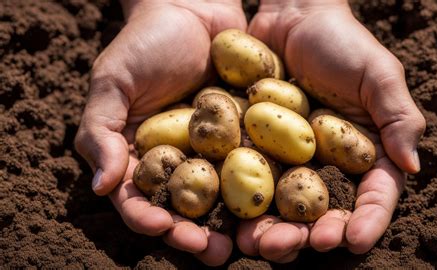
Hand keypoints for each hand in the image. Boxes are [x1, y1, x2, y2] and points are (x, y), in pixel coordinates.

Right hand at [74, 0, 245, 265]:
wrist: (193, 8)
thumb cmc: (146, 42)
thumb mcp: (113, 81)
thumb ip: (101, 131)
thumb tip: (104, 187)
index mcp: (141, 156)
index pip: (140, 200)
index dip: (149, 219)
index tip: (164, 228)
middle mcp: (179, 162)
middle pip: (185, 211)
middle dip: (196, 235)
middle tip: (216, 253)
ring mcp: (215, 154)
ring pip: (224, 200)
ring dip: (234, 226)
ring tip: (249, 244)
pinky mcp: (248, 139)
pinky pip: (257, 168)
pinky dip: (265, 190)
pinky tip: (279, 208)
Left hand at [237, 0, 424, 261]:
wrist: (289, 18)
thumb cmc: (339, 42)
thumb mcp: (378, 74)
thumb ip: (398, 118)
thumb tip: (412, 166)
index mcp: (362, 152)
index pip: (372, 195)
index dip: (366, 220)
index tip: (353, 239)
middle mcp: (325, 163)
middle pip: (322, 211)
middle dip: (311, 236)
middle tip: (296, 246)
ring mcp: (287, 160)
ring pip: (282, 208)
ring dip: (273, 231)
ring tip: (258, 245)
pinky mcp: (254, 150)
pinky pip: (247, 183)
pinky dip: (241, 206)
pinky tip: (231, 223)